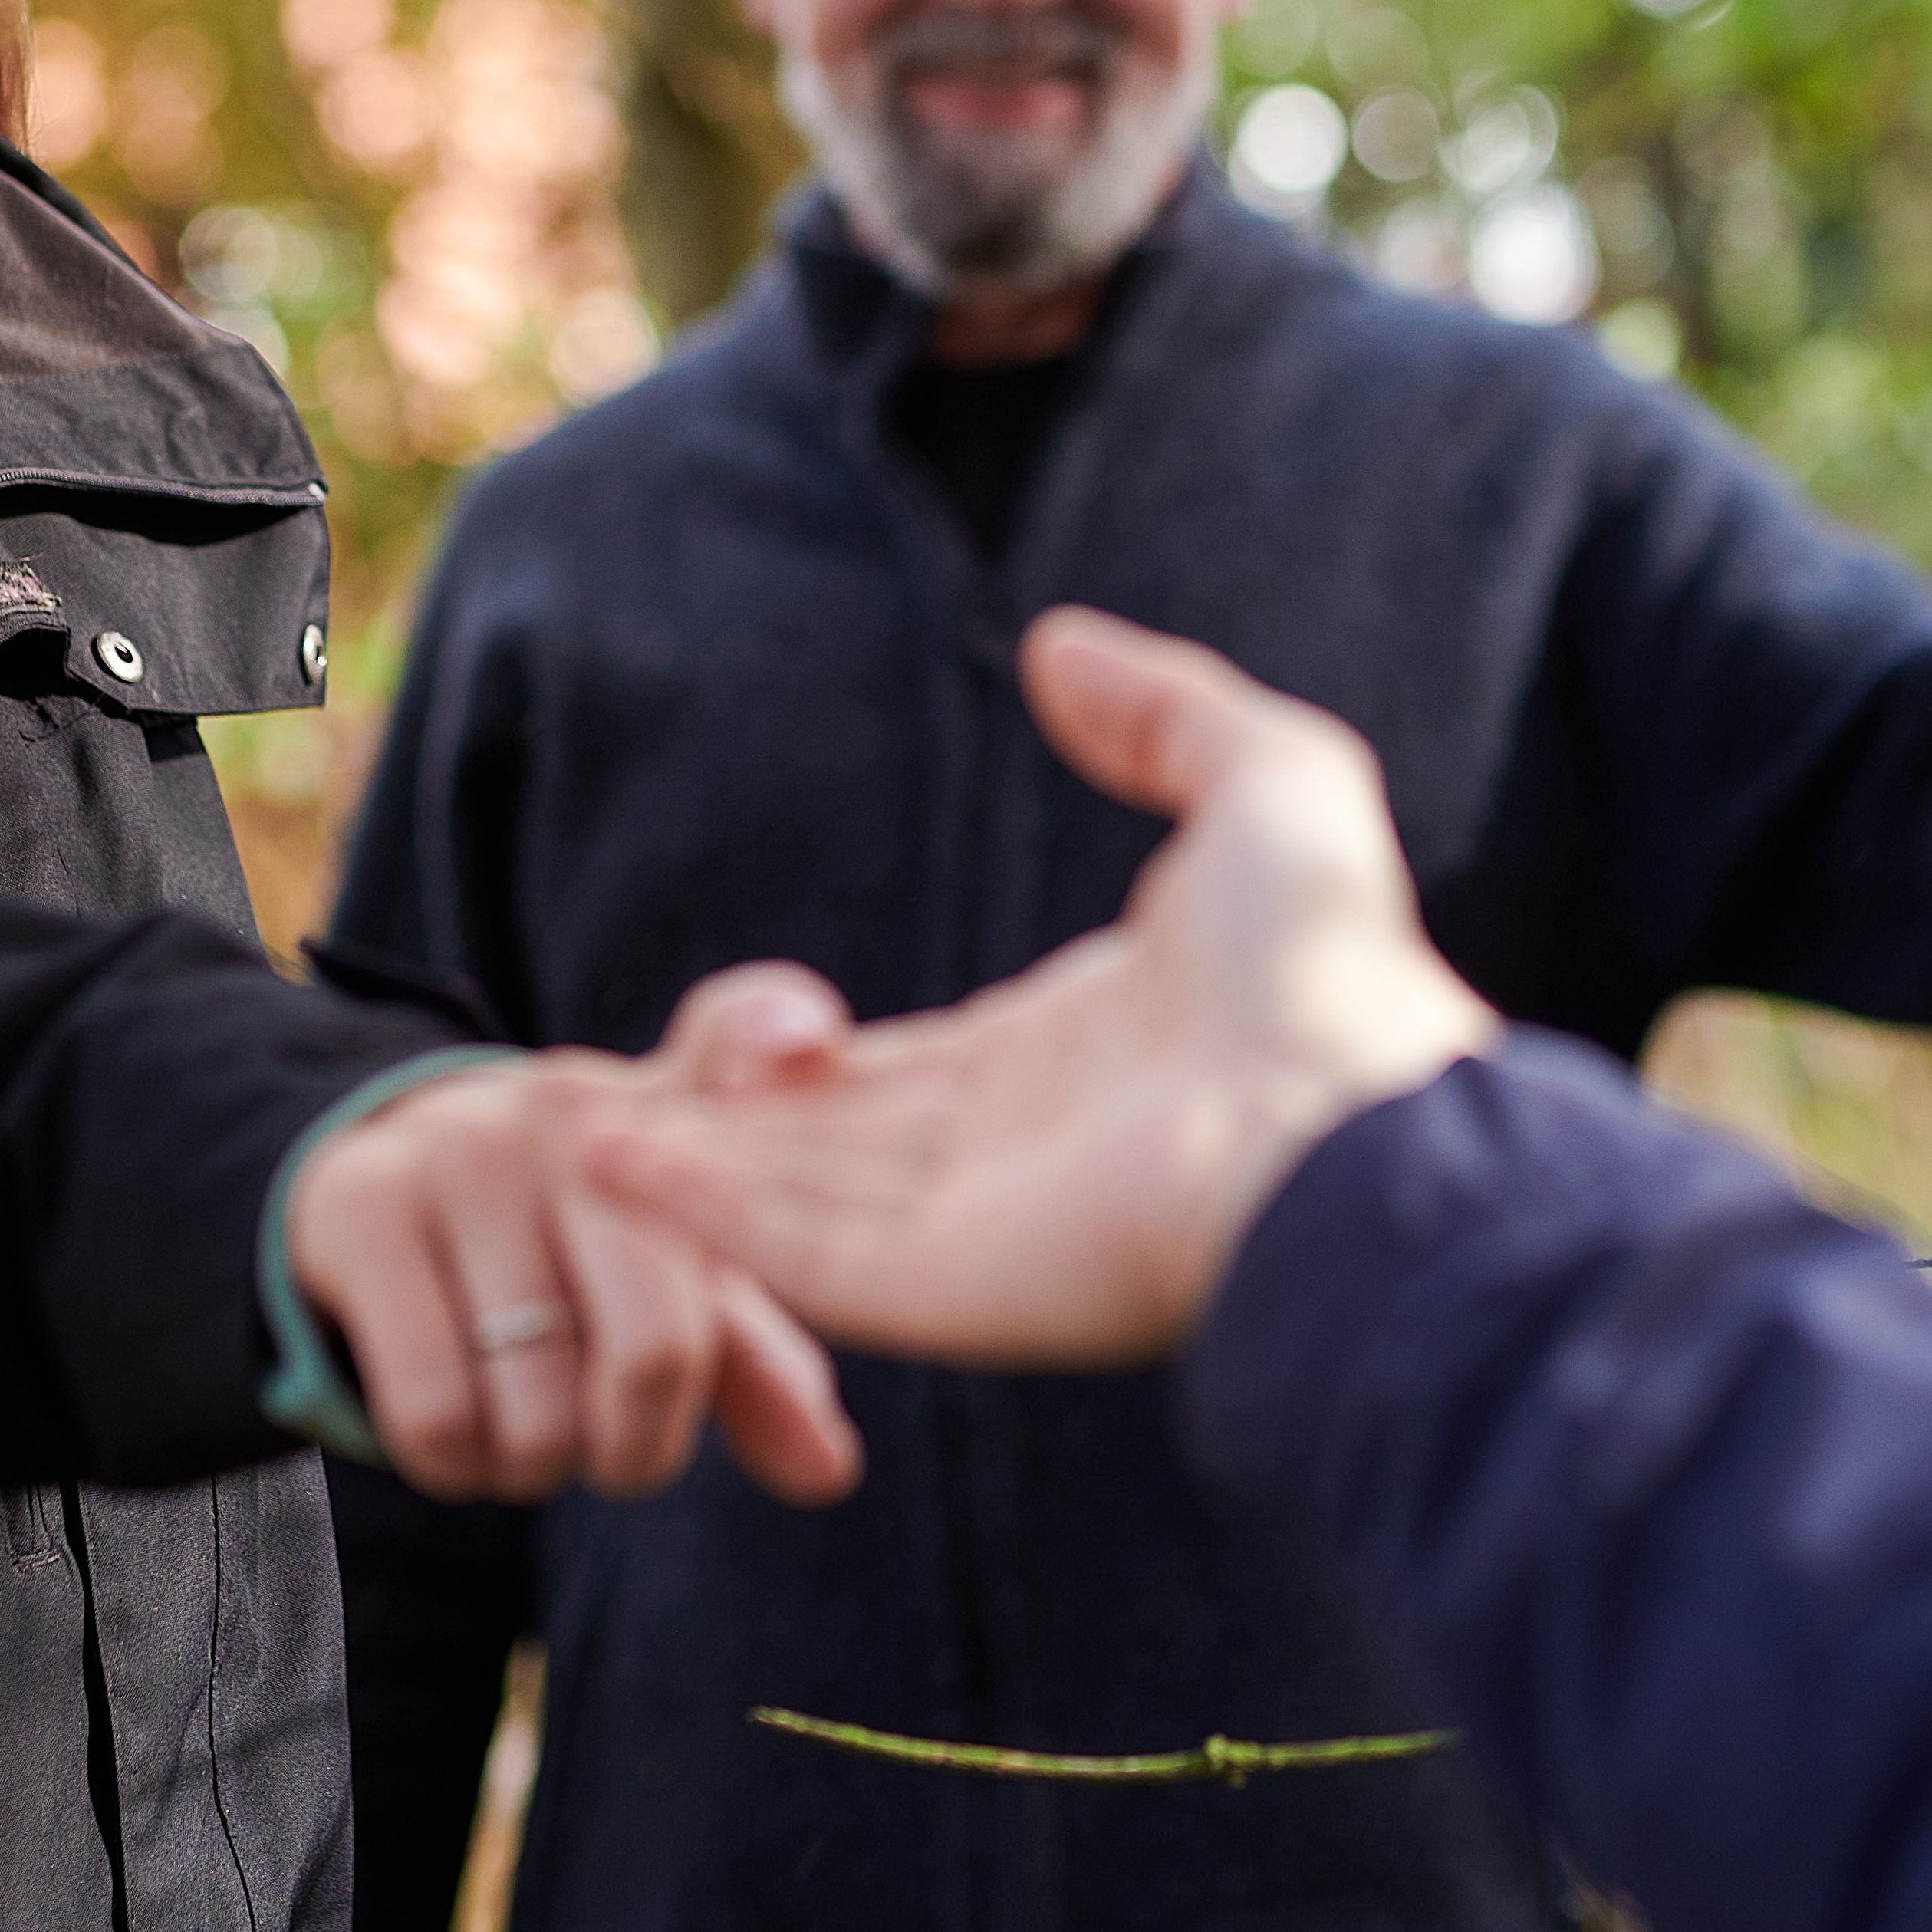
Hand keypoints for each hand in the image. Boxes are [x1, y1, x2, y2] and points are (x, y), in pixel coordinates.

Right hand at [286, 1054, 863, 1507]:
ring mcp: (463, 1146)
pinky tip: (463, 1443)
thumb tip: (828, 1472)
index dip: (769, 1038)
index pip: (735, 1030)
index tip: (803, 1043)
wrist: (384, 1198)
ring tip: (530, 1435)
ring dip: (540, 1468)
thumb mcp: (668, 1288)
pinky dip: (459, 1467)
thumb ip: (753, 1368)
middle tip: (615, 1453)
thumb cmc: (566, 1256)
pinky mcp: (360, 1201)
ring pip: (538, 1403)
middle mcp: (573, 1106)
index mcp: (671, 1108)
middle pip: (657, 1344)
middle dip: (637, 1450)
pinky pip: (436, 1408)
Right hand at [586, 608, 1500, 1369]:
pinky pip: (798, 1250)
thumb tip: (1055, 645)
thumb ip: (1161, 709)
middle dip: (728, 1125)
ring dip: (687, 1166)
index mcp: (1080, 1057)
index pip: (914, 1067)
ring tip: (568, 1131)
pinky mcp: (951, 1285)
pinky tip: (616, 1165)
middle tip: (607, 1098)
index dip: (823, 1058)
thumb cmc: (1331, 969)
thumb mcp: (1266, 784)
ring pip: (794, 1196)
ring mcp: (979, 1226)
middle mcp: (1020, 1149)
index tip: (744, 1039)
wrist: (1363, 1123)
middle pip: (834, 1137)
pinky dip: (705, 1212)